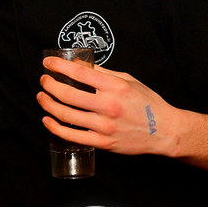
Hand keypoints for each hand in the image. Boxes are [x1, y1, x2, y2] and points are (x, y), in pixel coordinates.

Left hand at [38, 56, 178, 156]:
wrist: (165, 131)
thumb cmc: (147, 103)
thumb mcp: (128, 80)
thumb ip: (104, 73)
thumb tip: (80, 64)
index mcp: (115, 87)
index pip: (80, 73)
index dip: (59, 66)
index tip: (48, 63)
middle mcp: (108, 106)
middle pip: (68, 94)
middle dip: (50, 85)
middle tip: (44, 80)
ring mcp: (104, 126)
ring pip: (66, 115)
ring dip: (48, 104)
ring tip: (42, 96)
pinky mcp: (103, 143)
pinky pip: (73, 136)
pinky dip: (55, 127)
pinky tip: (47, 119)